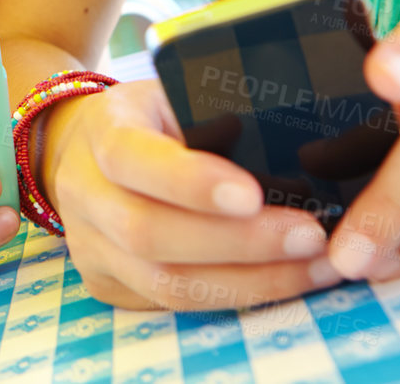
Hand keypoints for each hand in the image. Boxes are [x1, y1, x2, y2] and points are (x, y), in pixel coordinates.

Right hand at [40, 78, 343, 309]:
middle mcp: (84, 192)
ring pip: (165, 284)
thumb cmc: (154, 116)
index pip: (132, 158)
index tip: (253, 195)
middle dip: (239, 243)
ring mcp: (89, 246)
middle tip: (311, 237)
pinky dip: (238, 296)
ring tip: (317, 267)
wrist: (83, 149)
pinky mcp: (108, 285)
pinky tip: (289, 281)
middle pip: (150, 233)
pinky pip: (174, 306)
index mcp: (101, 129)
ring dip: (251, 282)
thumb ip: (217, 113)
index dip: (189, 182)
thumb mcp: (175, 93)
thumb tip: (303, 145)